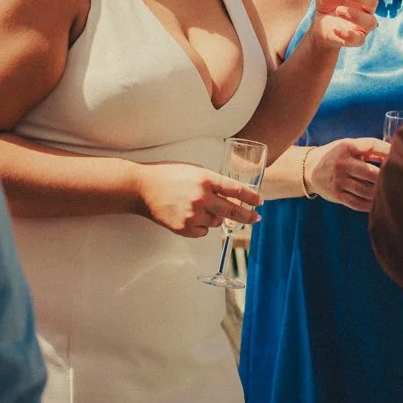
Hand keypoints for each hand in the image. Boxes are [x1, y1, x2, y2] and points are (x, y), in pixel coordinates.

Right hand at [135, 162, 262, 238]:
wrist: (142, 188)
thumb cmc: (168, 174)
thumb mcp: (194, 170)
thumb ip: (212, 182)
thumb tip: (230, 195)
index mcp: (206, 179)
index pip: (236, 190)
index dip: (251, 197)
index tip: (259, 202)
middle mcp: (202, 197)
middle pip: (233, 211)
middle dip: (247, 216)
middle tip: (256, 218)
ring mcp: (193, 214)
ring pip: (217, 222)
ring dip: (215, 217)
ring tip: (198, 207)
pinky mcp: (184, 228)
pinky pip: (203, 231)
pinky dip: (201, 226)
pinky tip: (189, 215)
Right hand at [310, 137, 390, 210]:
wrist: (310, 168)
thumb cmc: (336, 155)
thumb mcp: (349, 146)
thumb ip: (370, 148)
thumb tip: (394, 151)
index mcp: (346, 147)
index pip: (371, 146)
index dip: (387, 151)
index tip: (398, 156)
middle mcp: (341, 164)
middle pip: (370, 173)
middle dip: (385, 177)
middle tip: (399, 180)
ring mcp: (338, 181)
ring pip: (366, 190)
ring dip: (380, 193)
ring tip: (391, 193)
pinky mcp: (337, 195)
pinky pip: (357, 203)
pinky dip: (370, 205)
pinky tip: (378, 204)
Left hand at [311, 0, 378, 48]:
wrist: (320, 25)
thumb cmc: (327, 3)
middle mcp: (367, 9)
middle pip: (372, 0)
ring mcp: (363, 25)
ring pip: (370, 21)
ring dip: (355, 15)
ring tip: (338, 11)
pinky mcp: (357, 39)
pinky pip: (359, 39)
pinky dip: (349, 35)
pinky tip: (335, 29)